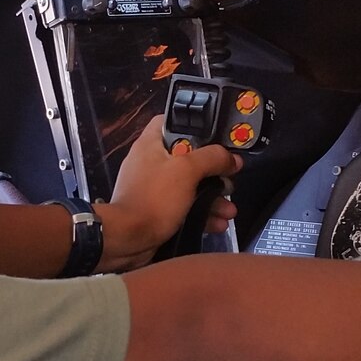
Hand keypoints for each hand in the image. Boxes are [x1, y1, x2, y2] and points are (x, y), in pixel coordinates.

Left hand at [98, 117, 241, 271]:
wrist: (128, 239)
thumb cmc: (155, 198)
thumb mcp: (187, 170)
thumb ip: (212, 158)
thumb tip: (233, 159)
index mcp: (151, 144)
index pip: (172, 121)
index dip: (195, 124)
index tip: (216, 136)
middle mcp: (151, 163)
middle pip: (188, 158)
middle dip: (213, 171)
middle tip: (229, 180)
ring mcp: (153, 188)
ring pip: (190, 186)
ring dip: (212, 197)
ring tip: (229, 210)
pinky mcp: (157, 210)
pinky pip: (184, 207)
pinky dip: (201, 213)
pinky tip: (218, 223)